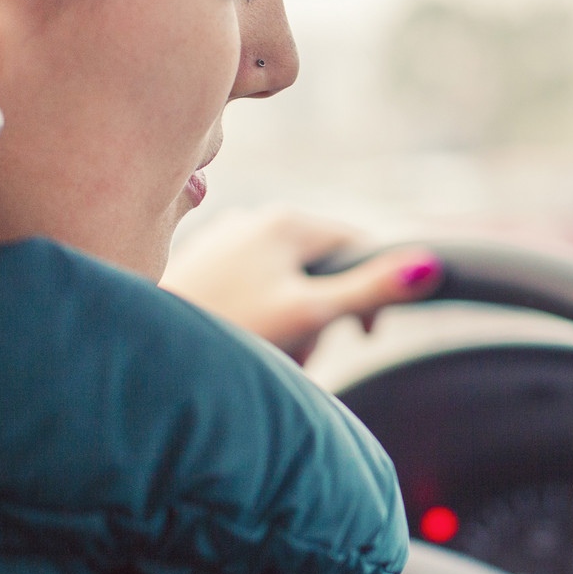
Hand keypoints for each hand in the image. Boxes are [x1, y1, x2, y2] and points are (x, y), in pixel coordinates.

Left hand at [161, 208, 441, 361]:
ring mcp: (224, 239)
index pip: (358, 244)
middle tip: (308, 355)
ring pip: (288, 281)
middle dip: (327, 314)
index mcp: (287, 220)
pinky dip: (264, 320)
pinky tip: (244, 346)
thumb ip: (370, 289)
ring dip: (295, 323)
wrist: (143, 356)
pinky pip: (255, 289)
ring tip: (272, 356)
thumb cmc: (229, 334)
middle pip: (323, 265)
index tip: (367, 337)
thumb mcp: (311, 315)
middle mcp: (254, 217)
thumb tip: (429, 264)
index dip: (375, 290)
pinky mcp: (202, 265)